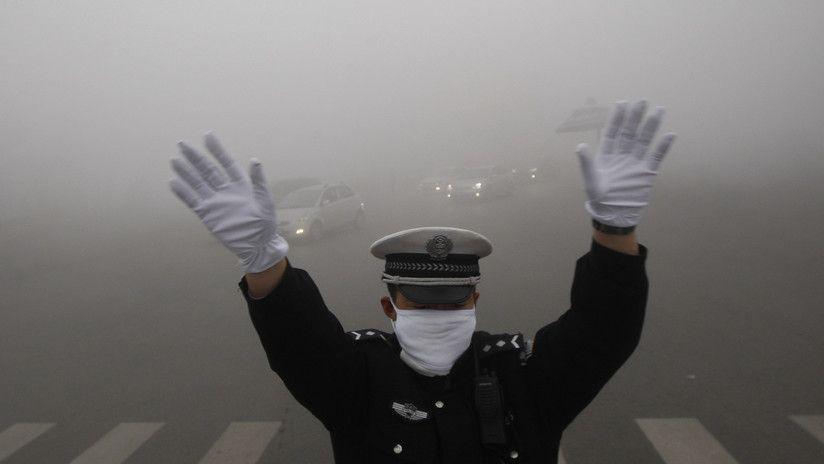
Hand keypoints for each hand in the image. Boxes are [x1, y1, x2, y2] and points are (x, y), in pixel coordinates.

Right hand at [168, 133, 287, 272]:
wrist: (257, 245)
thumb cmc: (265, 223)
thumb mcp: (265, 200)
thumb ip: (258, 181)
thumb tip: (255, 160)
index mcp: (240, 184)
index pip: (226, 163)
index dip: (217, 150)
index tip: (207, 135)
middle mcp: (225, 190)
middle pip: (208, 170)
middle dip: (196, 157)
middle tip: (183, 143)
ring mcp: (215, 202)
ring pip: (198, 183)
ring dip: (186, 172)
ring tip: (174, 160)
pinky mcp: (208, 214)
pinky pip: (193, 201)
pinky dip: (183, 193)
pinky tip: (173, 182)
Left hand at [576, 100, 675, 227]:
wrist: (614, 216)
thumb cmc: (599, 199)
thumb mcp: (591, 180)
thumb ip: (587, 163)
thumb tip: (580, 145)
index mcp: (607, 156)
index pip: (613, 133)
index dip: (617, 118)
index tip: (622, 103)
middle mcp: (622, 156)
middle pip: (630, 133)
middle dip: (635, 117)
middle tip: (642, 100)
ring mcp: (635, 163)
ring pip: (644, 141)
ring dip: (651, 126)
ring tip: (659, 110)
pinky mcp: (647, 174)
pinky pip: (656, 157)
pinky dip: (662, 147)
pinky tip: (670, 135)